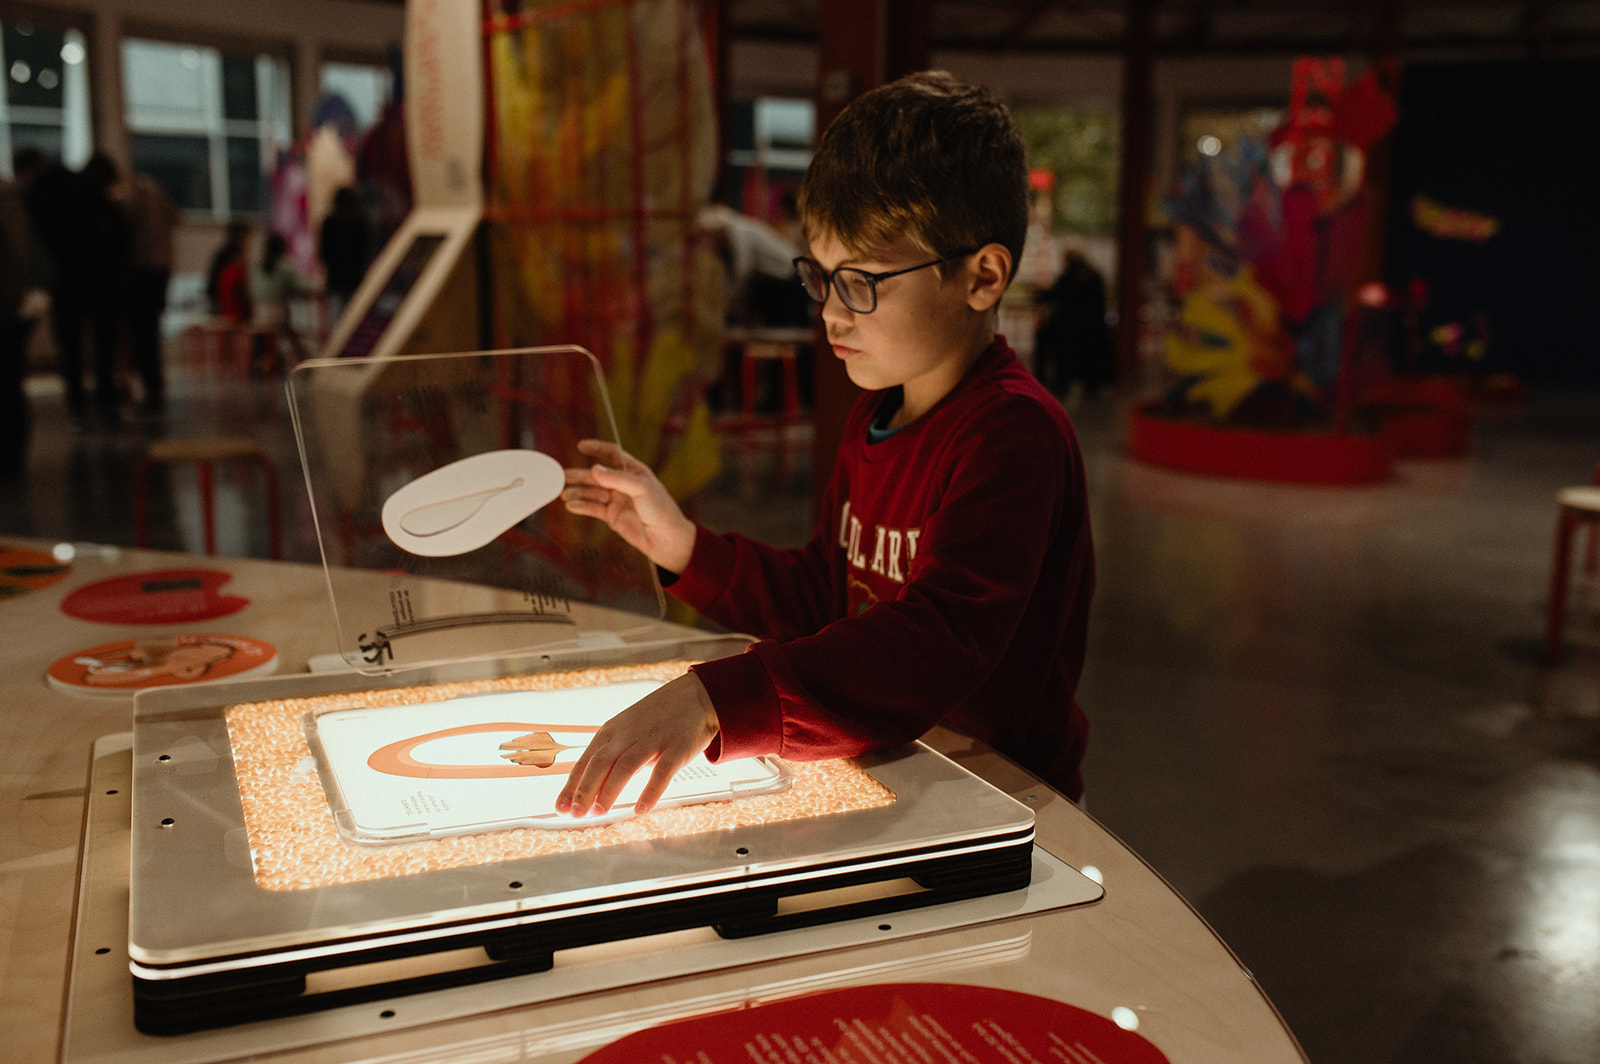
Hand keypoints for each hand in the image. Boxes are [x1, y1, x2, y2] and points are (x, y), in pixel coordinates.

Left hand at [555, 673, 719, 816]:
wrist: (695, 697)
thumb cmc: (657, 719)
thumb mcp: (626, 731)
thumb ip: (610, 756)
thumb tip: (589, 788)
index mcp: (612, 731)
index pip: (586, 761)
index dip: (571, 785)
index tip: (561, 808)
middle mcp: (628, 734)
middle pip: (601, 763)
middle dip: (585, 789)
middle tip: (576, 814)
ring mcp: (653, 740)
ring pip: (625, 766)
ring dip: (609, 791)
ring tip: (599, 813)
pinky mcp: (677, 747)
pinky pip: (662, 771)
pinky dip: (650, 791)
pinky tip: (640, 809)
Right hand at [562, 439, 696, 573]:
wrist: (667, 539)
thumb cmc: (662, 510)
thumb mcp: (642, 489)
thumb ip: (618, 479)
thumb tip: (595, 469)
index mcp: (634, 472)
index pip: (613, 455)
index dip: (598, 449)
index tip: (582, 446)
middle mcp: (624, 485)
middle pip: (597, 476)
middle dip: (580, 475)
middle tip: (562, 475)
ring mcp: (617, 501)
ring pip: (592, 493)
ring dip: (577, 492)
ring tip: (562, 492)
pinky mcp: (612, 517)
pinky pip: (593, 509)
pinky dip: (582, 506)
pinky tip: (571, 505)